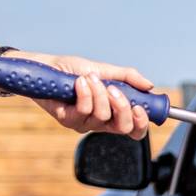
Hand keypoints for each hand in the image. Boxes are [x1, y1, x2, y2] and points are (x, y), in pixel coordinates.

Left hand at [0, 50, 154, 139]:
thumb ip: (127, 77)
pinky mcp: (68, 120)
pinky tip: (79, 82)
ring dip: (98, 92)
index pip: (134, 128)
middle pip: (123, 128)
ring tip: (89, 77)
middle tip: (114, 89)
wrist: (46, 67)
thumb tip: (148, 85)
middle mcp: (100, 122)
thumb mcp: (105, 69)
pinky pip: (83, 111)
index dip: (141, 123)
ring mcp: (84, 123)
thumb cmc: (73, 70)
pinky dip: (85, 93)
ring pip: (102, 116)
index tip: (140, 107)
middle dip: (122, 107)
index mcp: (113, 112)